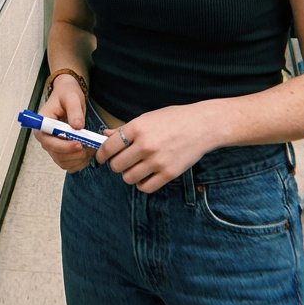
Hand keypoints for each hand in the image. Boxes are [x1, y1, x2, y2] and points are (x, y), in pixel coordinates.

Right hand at [34, 75, 92, 172]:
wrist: (67, 96)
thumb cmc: (67, 94)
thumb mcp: (71, 97)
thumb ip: (74, 110)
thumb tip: (77, 126)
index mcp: (42, 124)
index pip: (49, 141)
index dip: (64, 146)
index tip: (79, 144)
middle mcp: (44, 138)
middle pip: (57, 154)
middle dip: (75, 153)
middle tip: (90, 146)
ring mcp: (52, 146)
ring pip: (63, 162)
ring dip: (78, 158)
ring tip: (91, 147)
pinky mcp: (60, 151)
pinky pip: (68, 164)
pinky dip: (79, 162)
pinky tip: (88, 153)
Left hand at [96, 104, 212, 192]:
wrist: (202, 126)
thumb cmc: (174, 119)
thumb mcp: (147, 118)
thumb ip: (125, 129)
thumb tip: (105, 135)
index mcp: (138, 128)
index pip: (109, 147)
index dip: (101, 154)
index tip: (101, 157)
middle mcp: (145, 145)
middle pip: (116, 165)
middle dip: (116, 164)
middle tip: (122, 161)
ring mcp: (157, 161)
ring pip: (128, 178)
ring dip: (128, 174)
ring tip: (135, 167)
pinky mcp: (168, 174)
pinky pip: (145, 187)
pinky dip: (141, 183)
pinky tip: (145, 175)